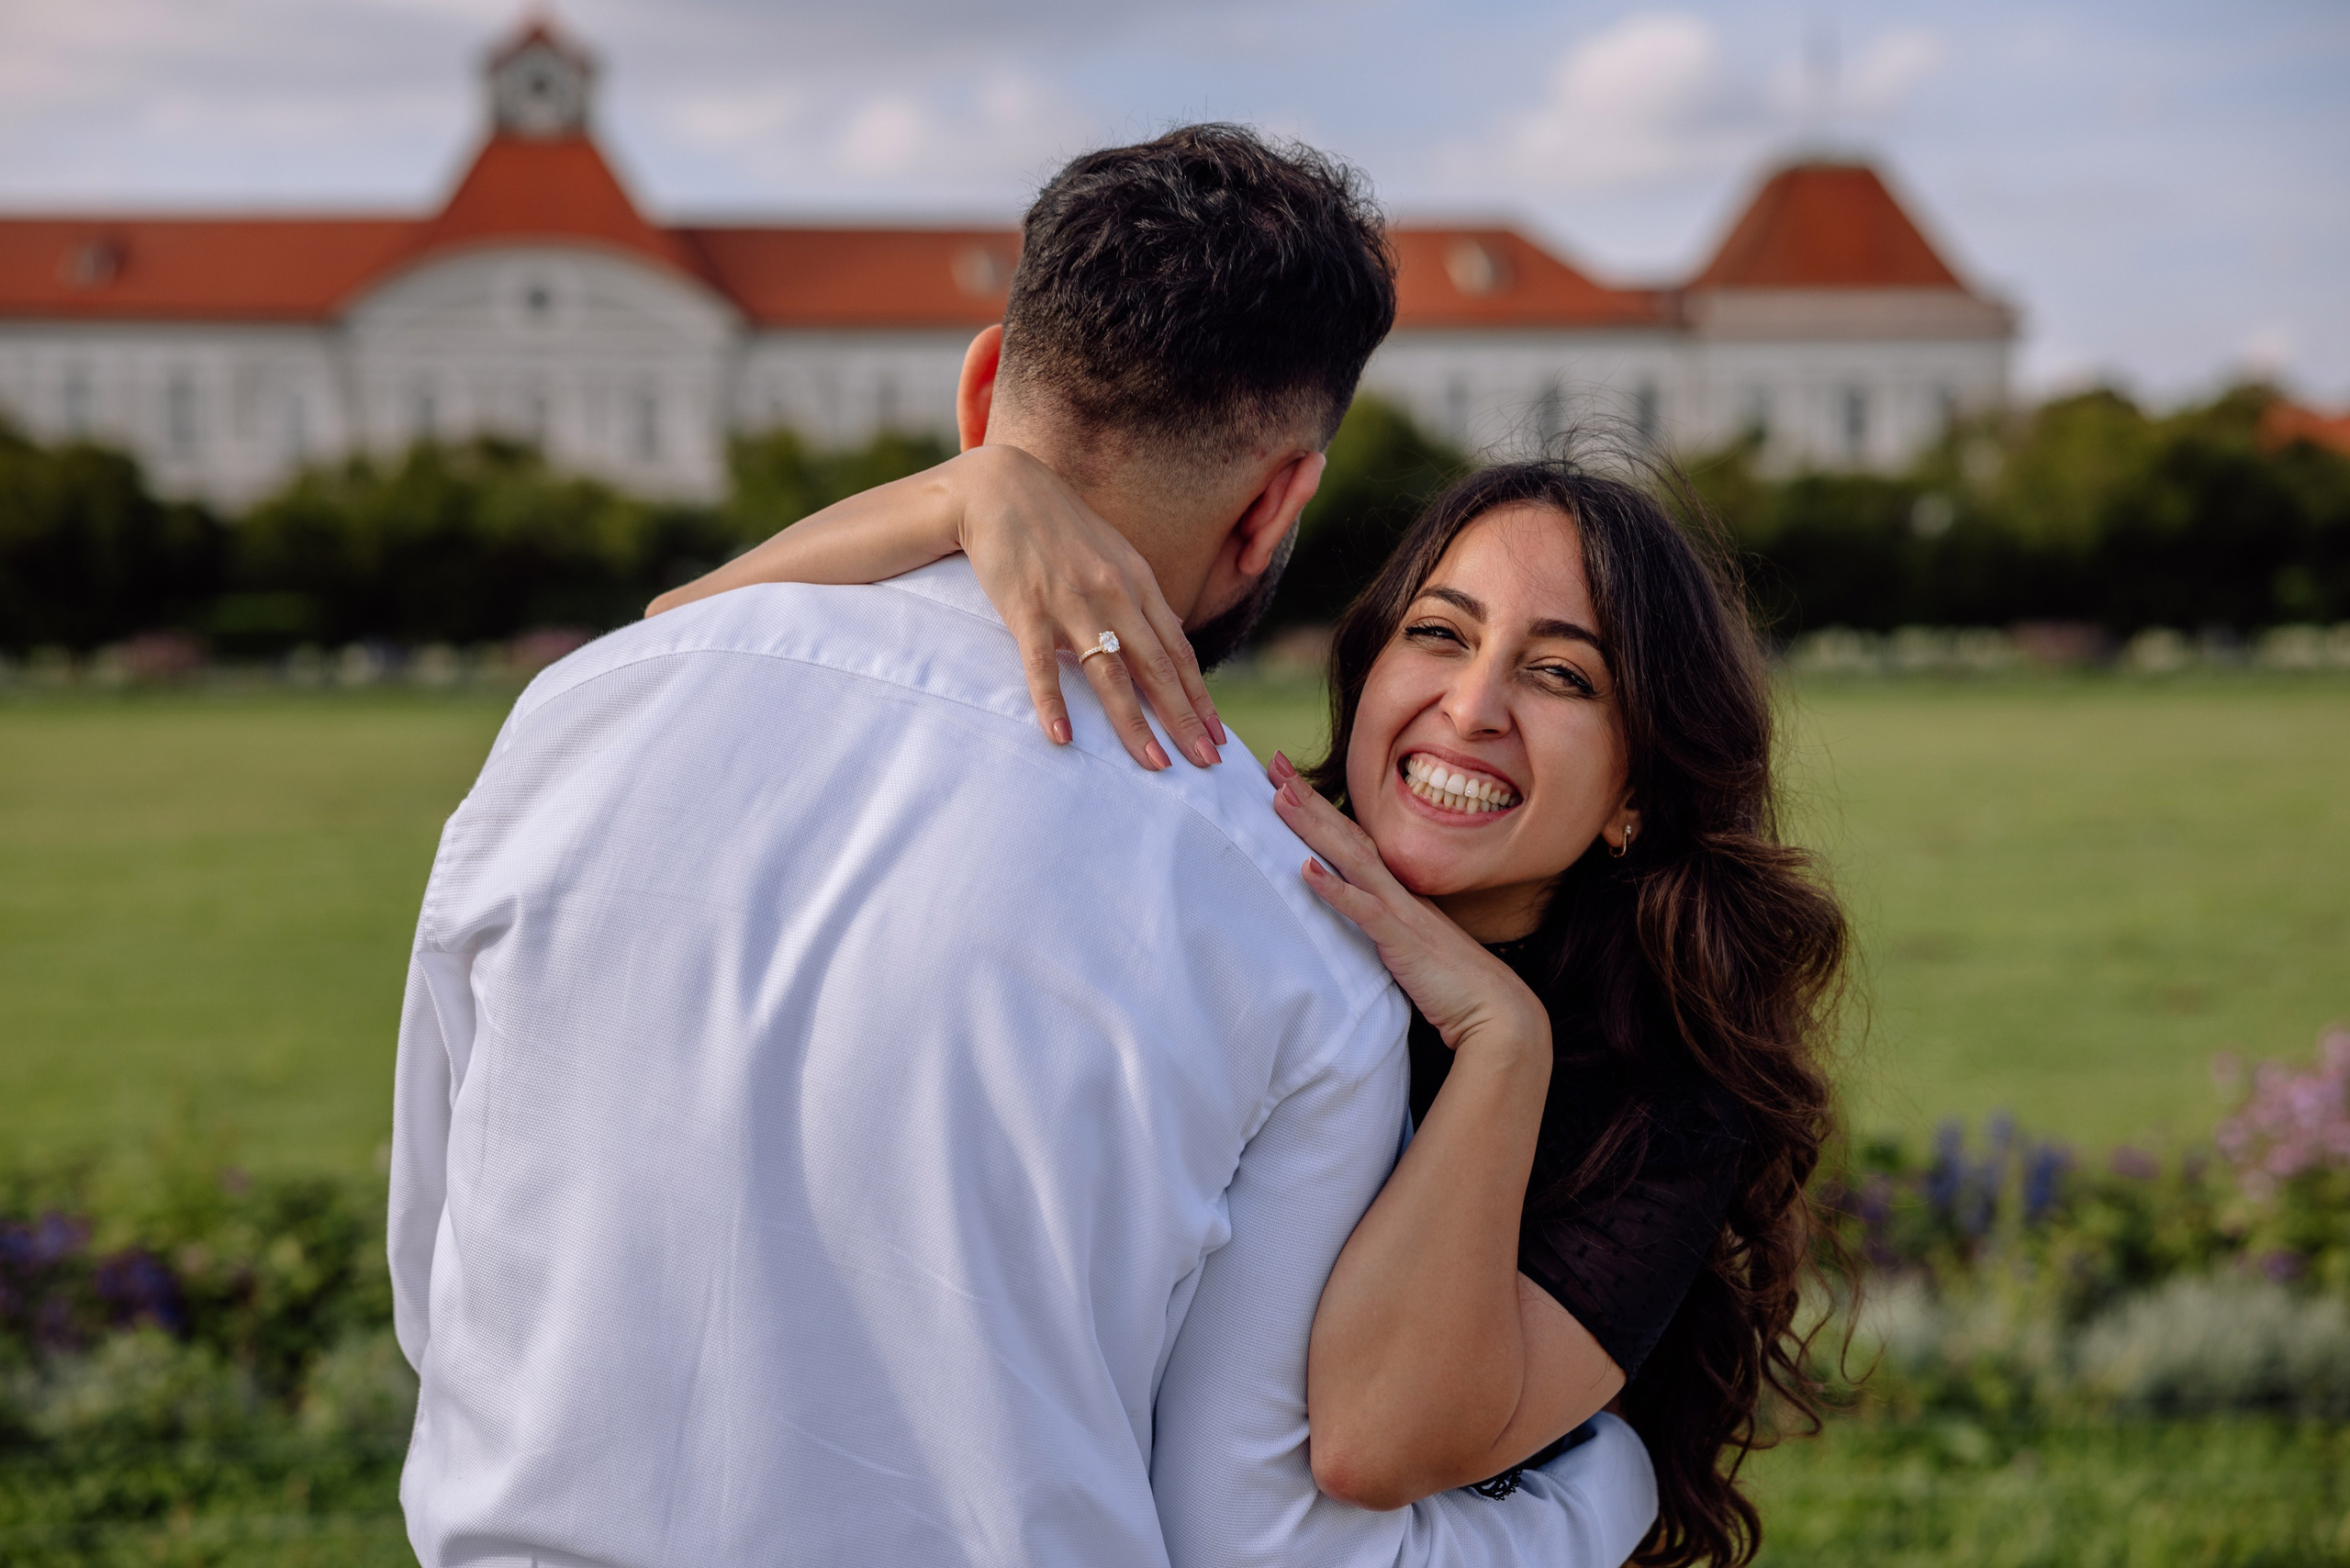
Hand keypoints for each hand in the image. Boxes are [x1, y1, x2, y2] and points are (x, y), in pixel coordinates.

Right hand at [953, 447, 1225, 770]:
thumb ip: (1142, 597)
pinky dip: (1052, 702)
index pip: (1178, 650)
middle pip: (1156, 668)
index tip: (1218, 735)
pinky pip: (1042, 664)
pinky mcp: (1027, 608)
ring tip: (1153, 764)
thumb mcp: (1114, 555)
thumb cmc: (1059, 527)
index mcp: (1138, 582)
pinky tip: (1063, 737)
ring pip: (1110, 673)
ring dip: (1133, 723)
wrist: (1001, 487)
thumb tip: (1172, 636)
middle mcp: (1113, 593)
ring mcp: (1071, 602)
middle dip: (1183, 719)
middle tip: (1206, 763)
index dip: (1199, 695)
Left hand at [1268, 753, 1550, 1060]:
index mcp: (1400, 893)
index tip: (1290, 782)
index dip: (1323, 811)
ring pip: (1352, 859)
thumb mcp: (1412, 946)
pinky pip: (1364, 909)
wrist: (1496, 1009)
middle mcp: (1399, 892)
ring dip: (1315, 828)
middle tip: (1275, 765)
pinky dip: (1334, 889)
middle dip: (1310, 801)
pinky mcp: (1401, 940)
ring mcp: (1401, 911)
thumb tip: (1363, 920)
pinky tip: (1306, 870)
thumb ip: (1388, 928)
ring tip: (1280, 798)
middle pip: (1348, 836)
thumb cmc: (1454, 985)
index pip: (1356, 841)